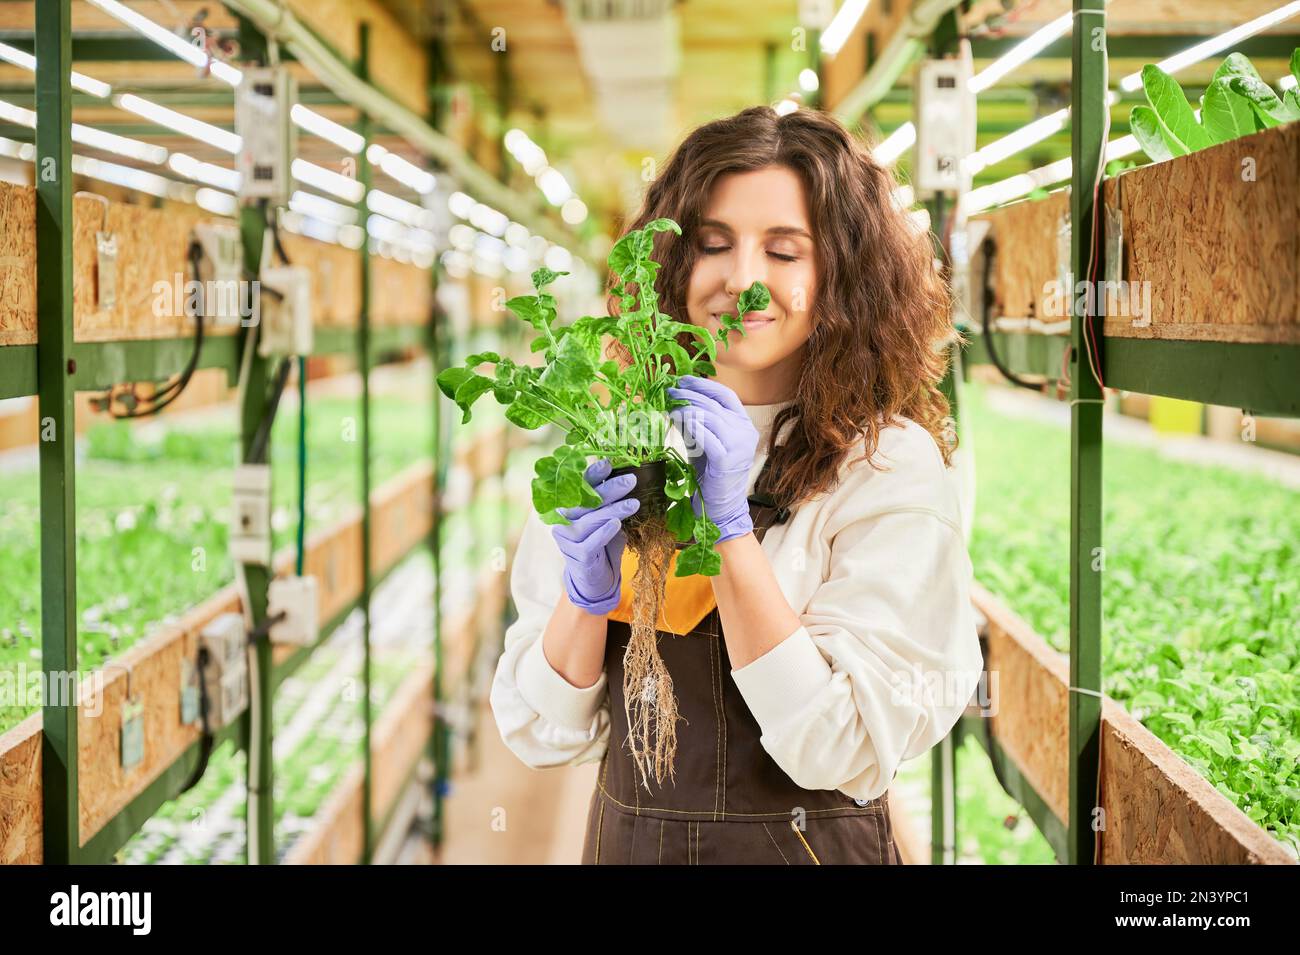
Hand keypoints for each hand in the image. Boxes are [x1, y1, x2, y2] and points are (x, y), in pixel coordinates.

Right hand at [551, 459, 640, 615]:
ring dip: (613, 510)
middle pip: (585, 501)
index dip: (592, 475)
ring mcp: (568, 539)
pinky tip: (616, 525)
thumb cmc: (604, 545)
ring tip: (634, 504)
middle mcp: (564, 521)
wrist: (597, 580)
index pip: (579, 487)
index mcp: (571, 508)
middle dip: (609, 489)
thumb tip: (629, 479)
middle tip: (631, 480)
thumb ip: (610, 503)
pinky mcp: (577, 557)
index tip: (608, 463)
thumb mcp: (608, 520)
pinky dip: (604, 532)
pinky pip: (590, 542)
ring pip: (589, 521)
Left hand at [666, 375, 758, 542]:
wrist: (720, 507)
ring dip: (687, 408)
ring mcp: (738, 446)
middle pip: (715, 403)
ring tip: (670, 406)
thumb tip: (676, 399)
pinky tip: (675, 420)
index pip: (726, 395)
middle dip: (690, 394)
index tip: (683, 380)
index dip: (703, 385)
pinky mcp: (726, 460)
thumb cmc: (710, 473)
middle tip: (670, 391)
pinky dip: (688, 425)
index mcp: (744, 424)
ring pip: (709, 416)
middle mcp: (746, 432)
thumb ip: (696, 420)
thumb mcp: (704, 440)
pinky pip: (704, 435)